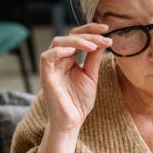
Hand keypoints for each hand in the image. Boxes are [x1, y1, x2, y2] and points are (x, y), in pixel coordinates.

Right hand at [34, 26, 109, 152]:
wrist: (72, 123)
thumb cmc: (79, 102)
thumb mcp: (91, 76)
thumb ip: (94, 58)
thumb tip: (104, 40)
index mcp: (69, 58)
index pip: (77, 37)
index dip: (90, 30)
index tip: (107, 29)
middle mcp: (59, 60)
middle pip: (69, 36)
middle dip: (87, 33)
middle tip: (104, 35)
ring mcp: (51, 67)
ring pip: (58, 42)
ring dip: (77, 40)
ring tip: (93, 45)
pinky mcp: (46, 76)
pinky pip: (47, 57)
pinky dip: (60, 51)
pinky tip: (74, 51)